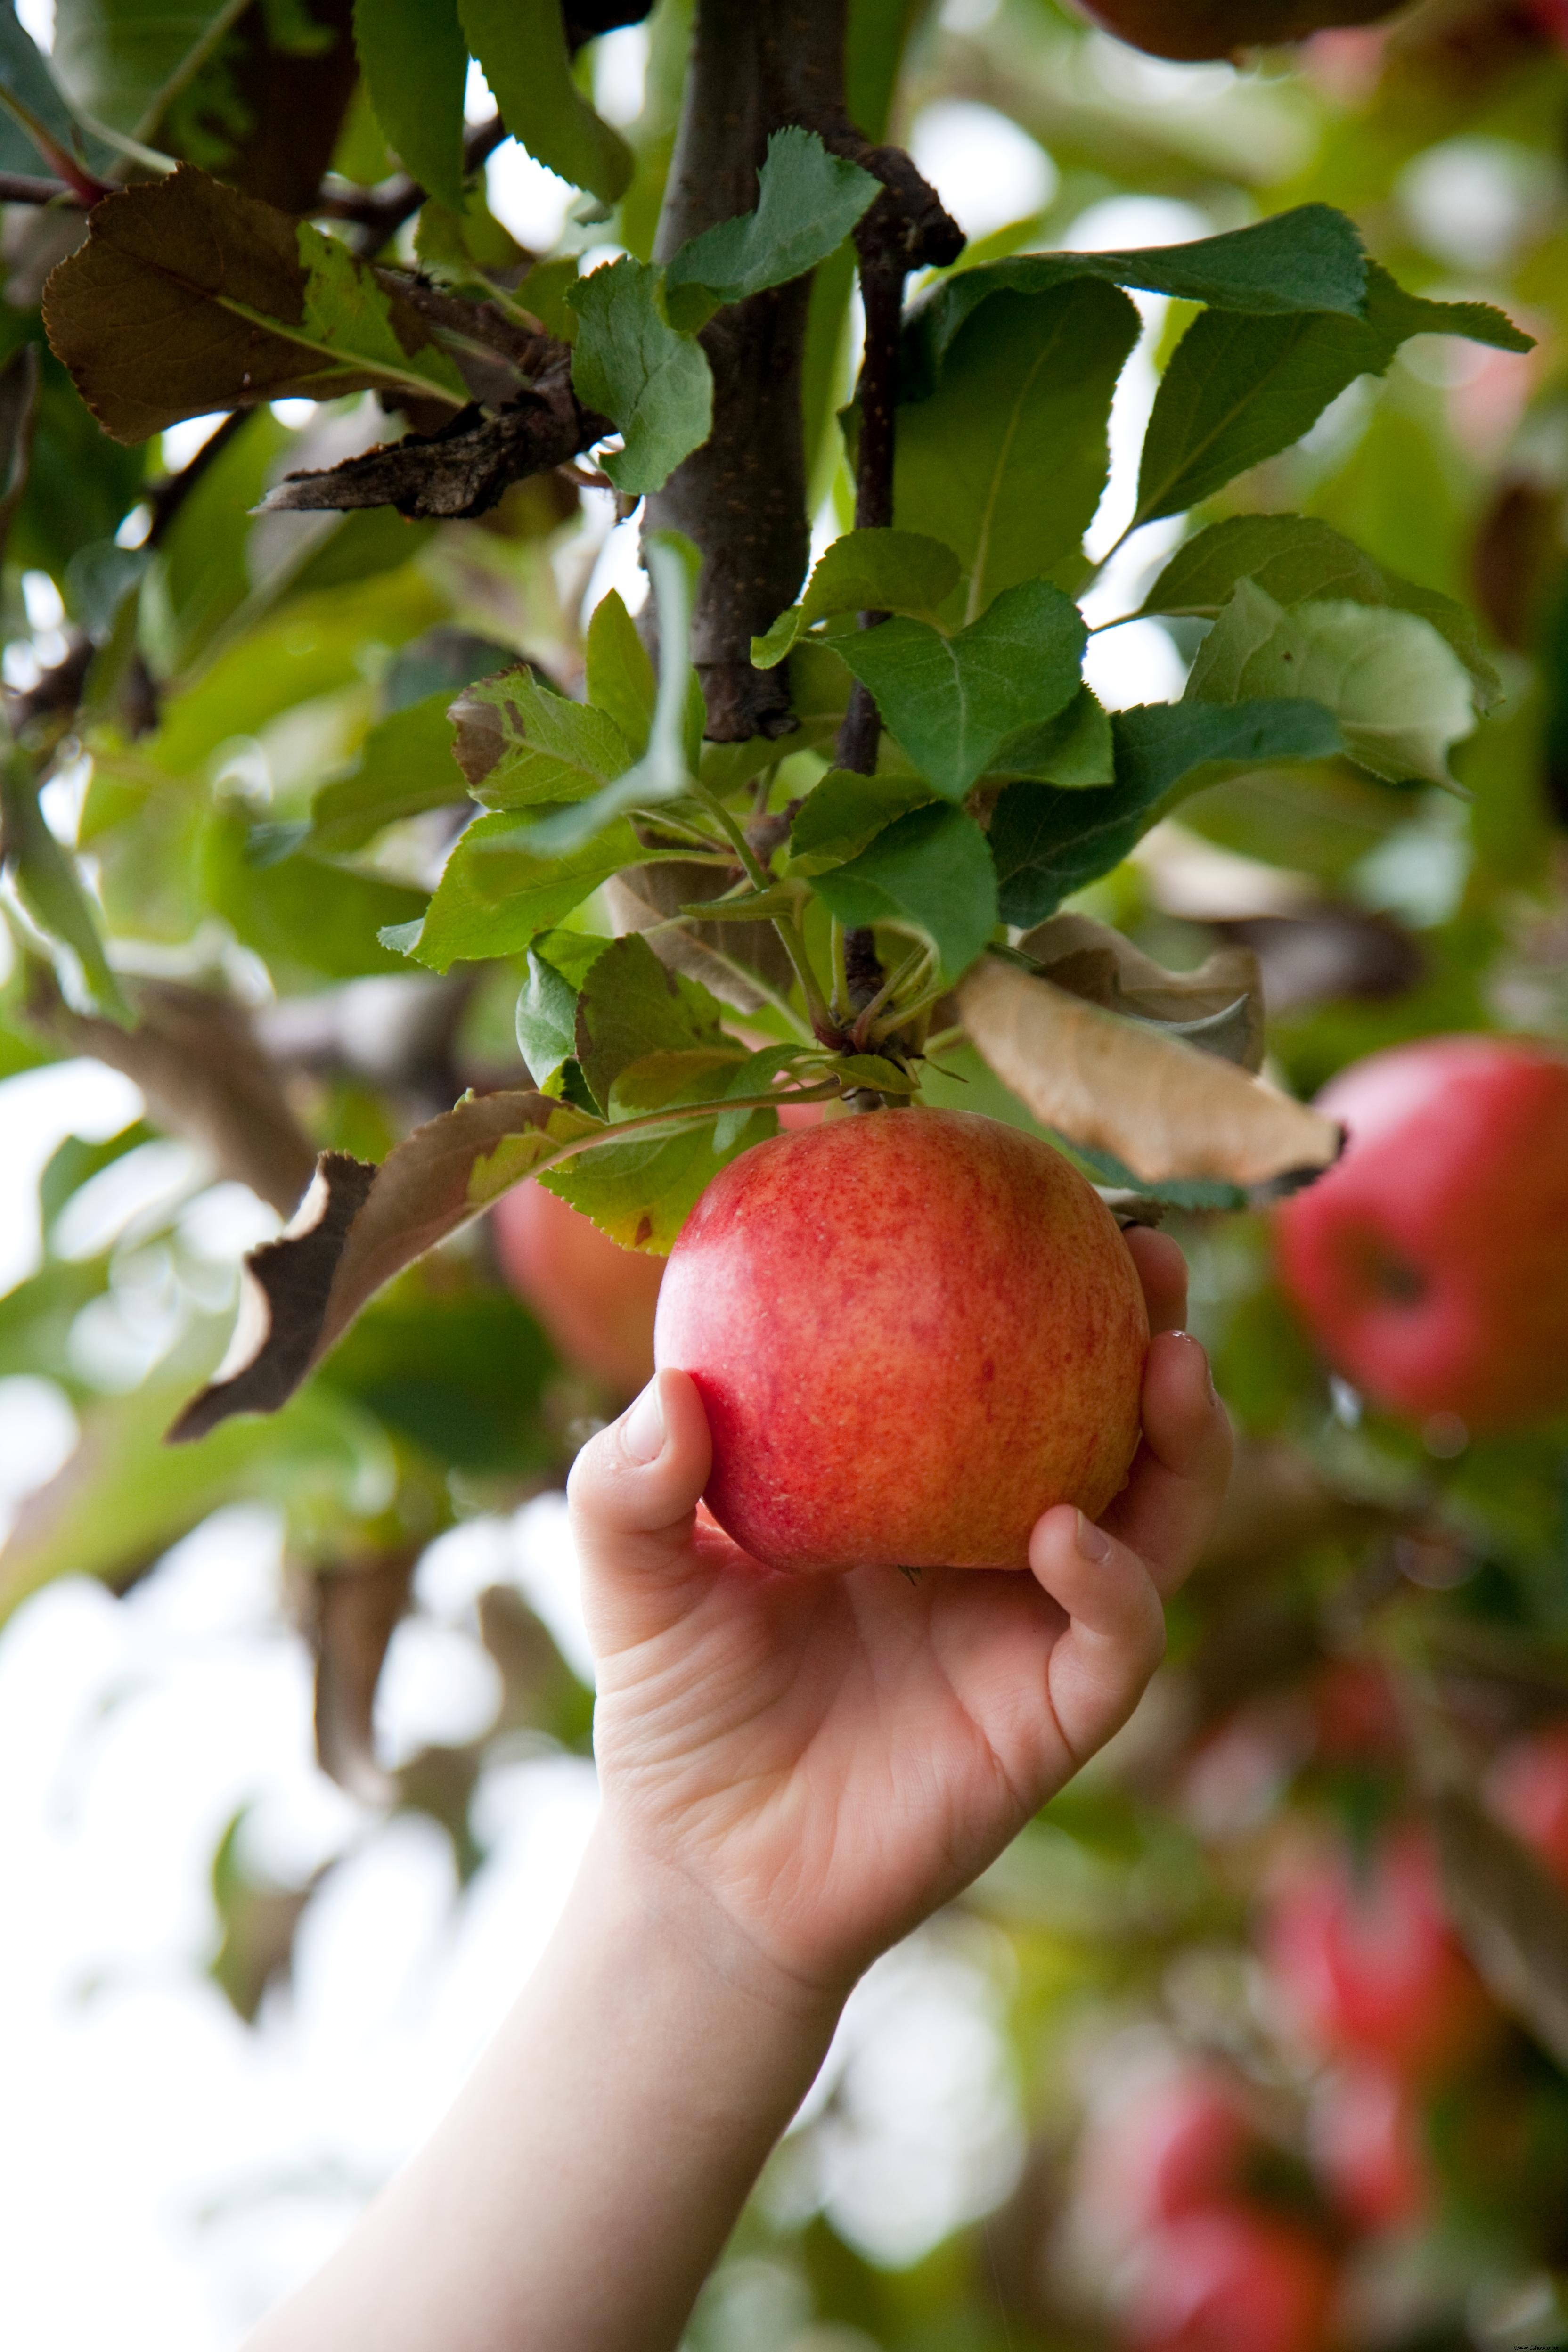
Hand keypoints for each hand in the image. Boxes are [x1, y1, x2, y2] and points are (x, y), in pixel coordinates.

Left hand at [569, 1227, 1230, 2005]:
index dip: (1036, 1279)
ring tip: (1168, 1360)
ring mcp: (1036, 1623)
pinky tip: (1065, 1531)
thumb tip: (670, 1387)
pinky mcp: (1052, 1714)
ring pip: (1157, 1516)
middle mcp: (997, 1536)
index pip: (1001, 1360)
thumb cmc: (676, 1699)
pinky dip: (1112, 1577)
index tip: (1039, 1188)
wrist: (703, 1864)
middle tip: (1149, 1256)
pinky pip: (1117, 1635)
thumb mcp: (631, 1572)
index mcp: (919, 1479)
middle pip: (1114, 1417)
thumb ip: (627, 1482)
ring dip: (1180, 1439)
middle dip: (1152, 1331)